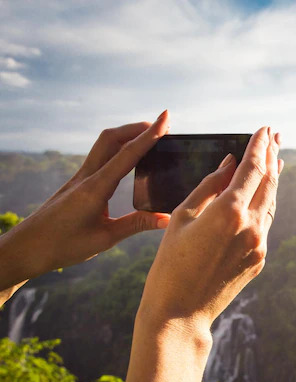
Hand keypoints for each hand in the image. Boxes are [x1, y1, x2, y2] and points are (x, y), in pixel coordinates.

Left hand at [0, 111, 171, 289]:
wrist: (27, 248)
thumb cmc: (63, 245)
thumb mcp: (105, 239)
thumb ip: (136, 224)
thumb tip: (167, 218)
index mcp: (95, 188)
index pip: (127, 154)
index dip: (149, 135)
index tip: (165, 118)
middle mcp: (87, 177)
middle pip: (112, 138)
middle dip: (137, 128)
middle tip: (161, 125)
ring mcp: (80, 178)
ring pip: (104, 145)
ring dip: (127, 135)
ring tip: (149, 136)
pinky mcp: (77, 183)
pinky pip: (100, 157)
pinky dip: (118, 149)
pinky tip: (127, 157)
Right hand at [136, 126, 281, 336]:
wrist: (181, 312)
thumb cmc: (170, 262)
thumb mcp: (182, 217)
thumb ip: (209, 186)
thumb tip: (230, 163)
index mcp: (229, 211)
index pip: (252, 168)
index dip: (259, 145)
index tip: (264, 129)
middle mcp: (251, 226)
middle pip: (268, 182)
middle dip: (271, 155)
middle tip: (275, 136)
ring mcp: (259, 244)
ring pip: (270, 202)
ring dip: (272, 179)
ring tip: (274, 159)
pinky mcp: (260, 259)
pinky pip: (265, 223)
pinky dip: (264, 203)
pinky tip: (262, 194)